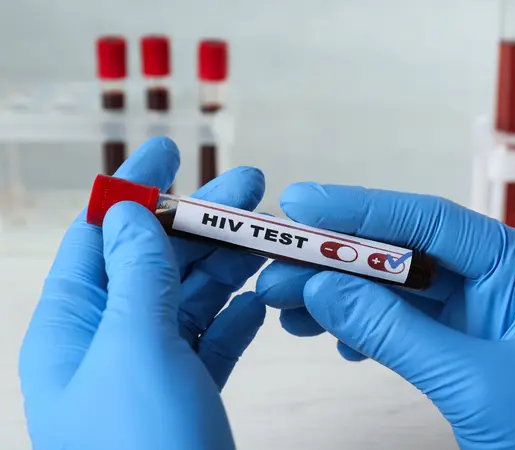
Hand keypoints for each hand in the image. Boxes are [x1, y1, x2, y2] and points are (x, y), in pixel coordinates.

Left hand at [19, 137, 266, 449]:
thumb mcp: (133, 350)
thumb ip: (135, 276)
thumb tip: (128, 211)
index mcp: (77, 323)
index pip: (101, 232)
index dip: (134, 185)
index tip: (169, 147)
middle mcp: (111, 339)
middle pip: (158, 258)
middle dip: (203, 219)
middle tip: (252, 185)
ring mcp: (152, 366)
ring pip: (192, 295)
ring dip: (230, 263)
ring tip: (271, 235)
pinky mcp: (189, 391)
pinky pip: (213, 339)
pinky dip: (238, 315)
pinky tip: (261, 300)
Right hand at [256, 183, 514, 449]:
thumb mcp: (472, 384)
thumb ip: (394, 332)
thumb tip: (322, 289)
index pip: (431, 222)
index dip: (360, 210)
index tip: (301, 205)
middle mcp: (500, 279)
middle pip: (404, 252)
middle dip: (336, 261)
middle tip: (278, 266)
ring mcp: (478, 311)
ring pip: (393, 289)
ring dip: (338, 296)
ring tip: (286, 306)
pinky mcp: (458, 342)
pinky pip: (399, 322)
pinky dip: (360, 328)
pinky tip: (331, 337)